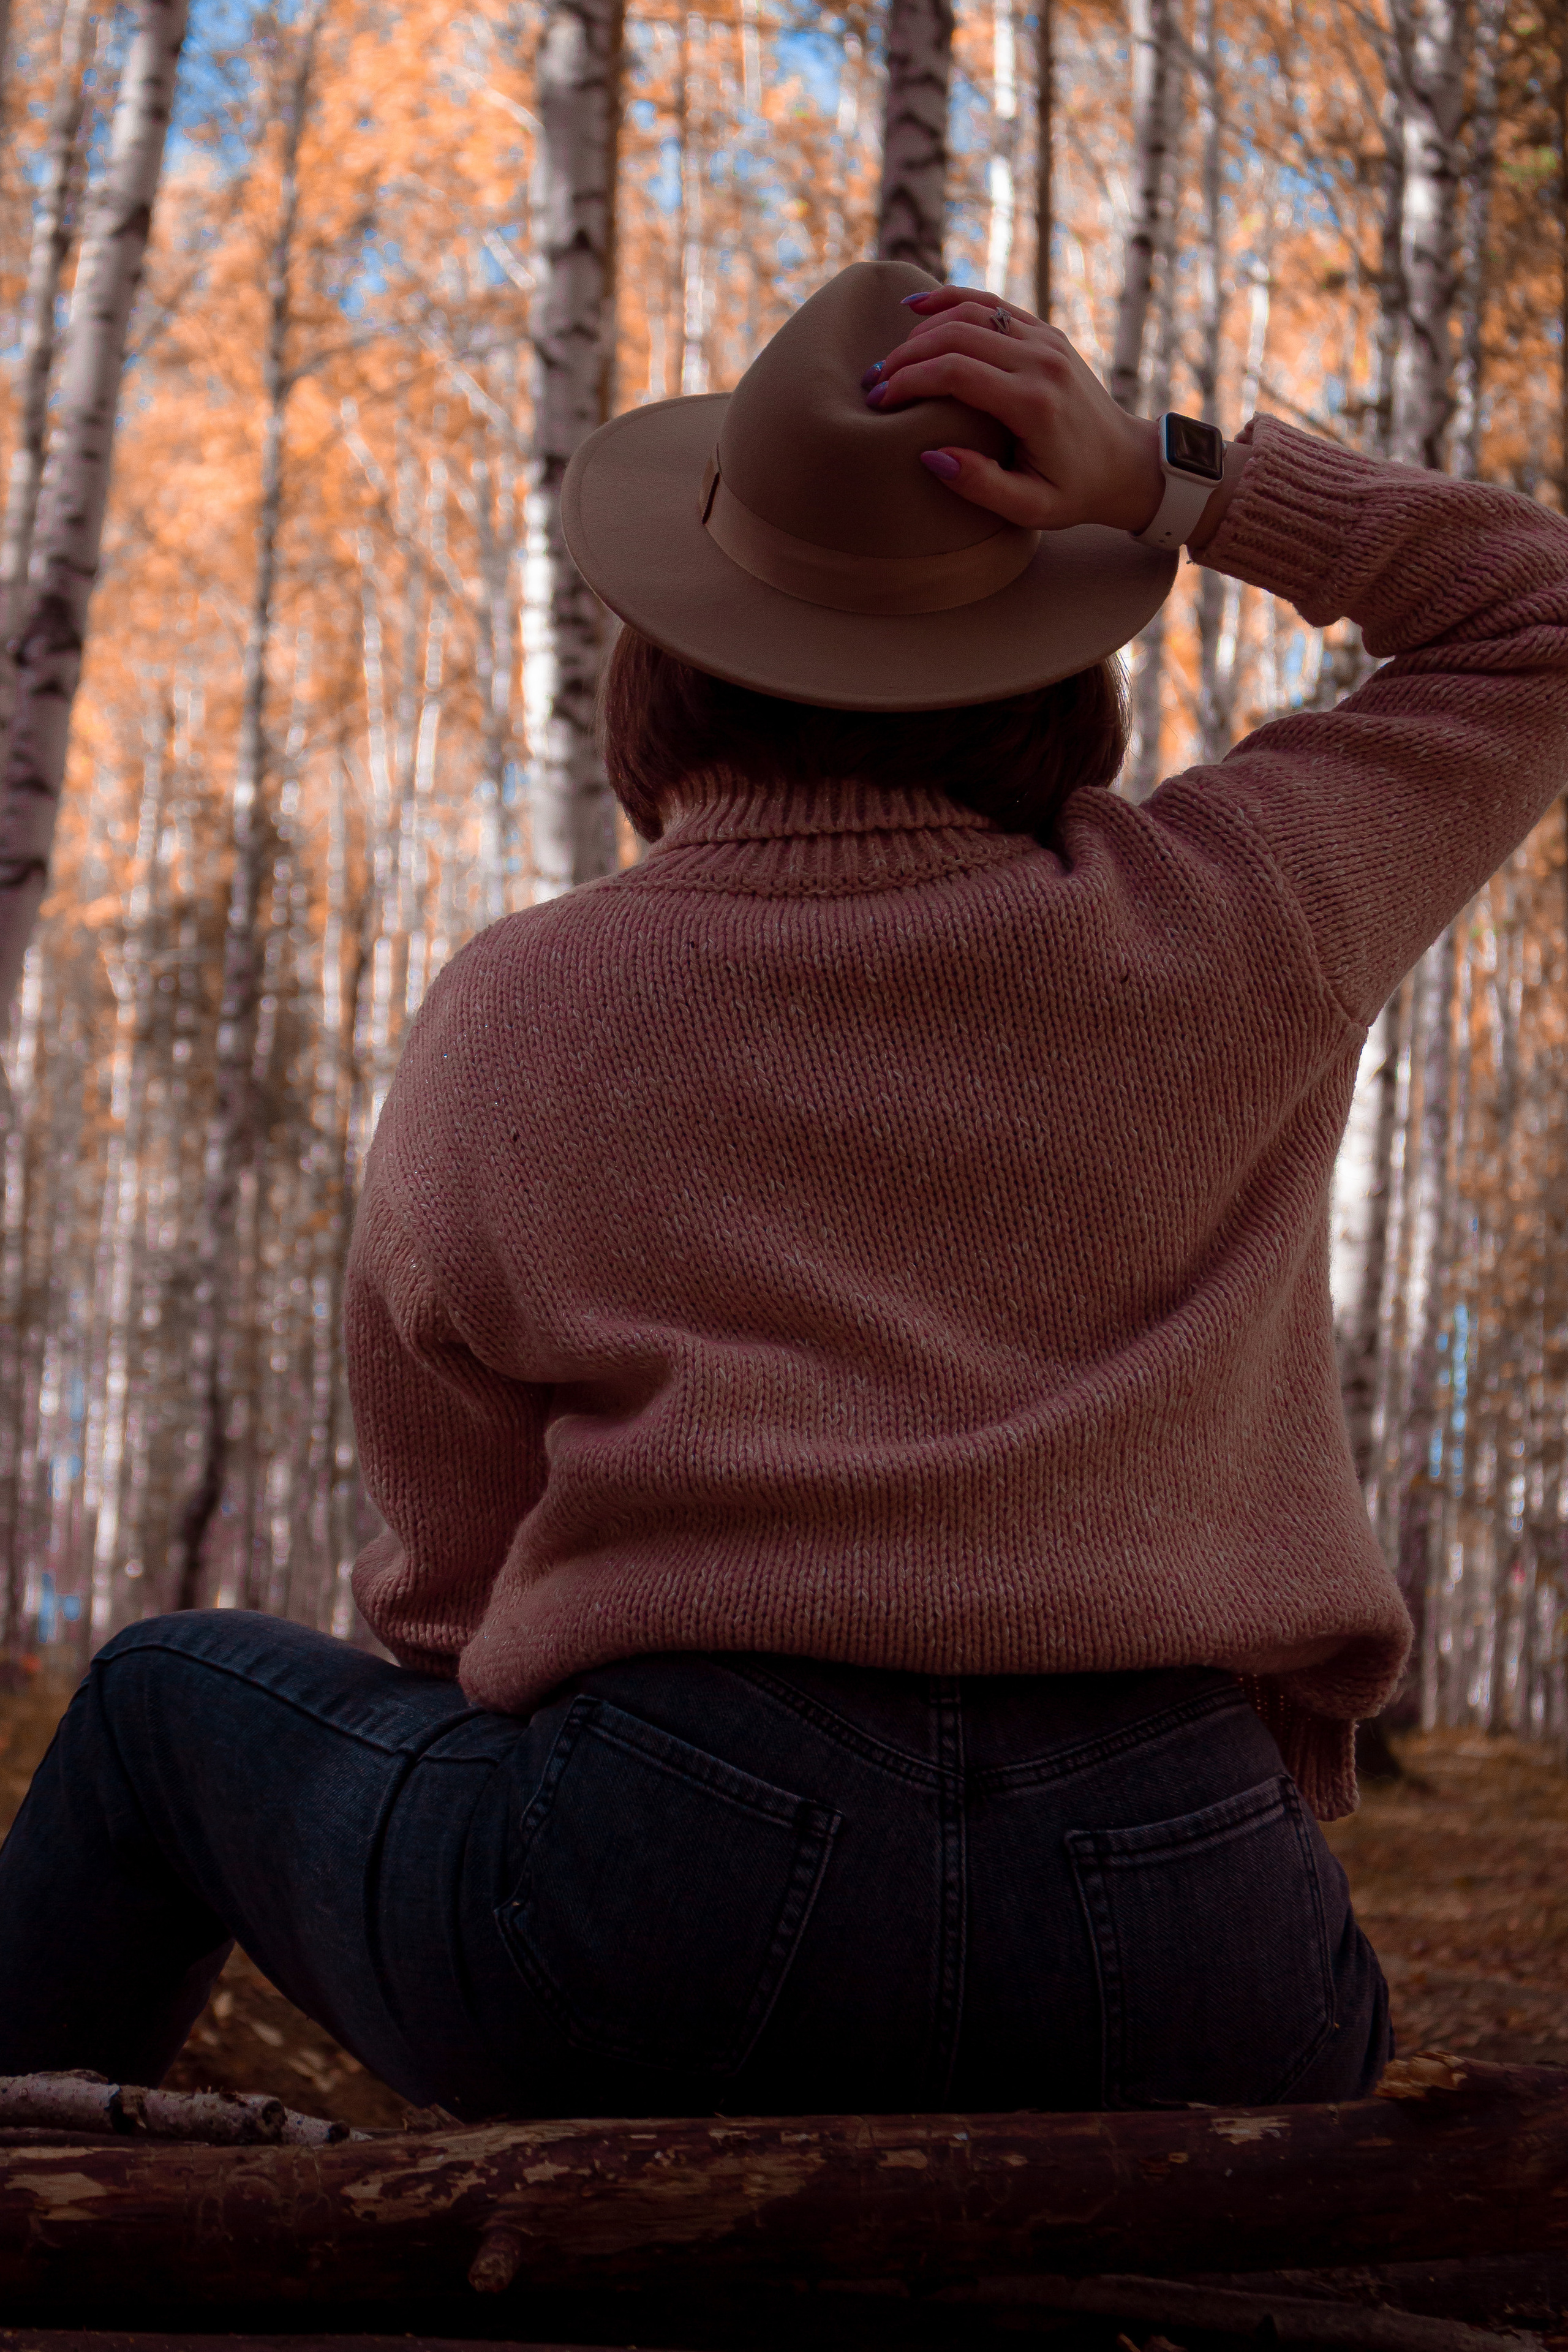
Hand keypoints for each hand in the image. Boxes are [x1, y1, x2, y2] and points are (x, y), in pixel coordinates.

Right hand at [864, 286, 1195, 539]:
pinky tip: (916, 308)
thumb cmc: (1076, 494)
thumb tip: (931, 454)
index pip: (954, 372)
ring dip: (922, 329)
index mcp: (1034, 402)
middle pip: (955, 335)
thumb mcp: (1032, 509)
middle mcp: (1041, 360)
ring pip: (970, 311)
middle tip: (873, 383)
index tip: (879, 402)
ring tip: (890, 359)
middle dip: (905, 357)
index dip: (909, 382)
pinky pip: (991, 303)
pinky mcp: (1046, 333)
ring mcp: (1045, 340)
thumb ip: (981, 485)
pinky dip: (951, 300)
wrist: (1127, 465)